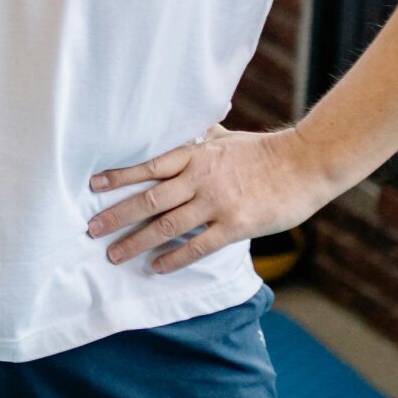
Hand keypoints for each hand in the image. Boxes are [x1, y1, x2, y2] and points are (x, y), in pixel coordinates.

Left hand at [84, 123, 330, 273]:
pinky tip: (156, 267)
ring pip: (167, 225)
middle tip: (91, 229)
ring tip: (114, 254)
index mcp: (197, 155)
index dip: (120, 176)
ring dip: (137, 241)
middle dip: (117, 215)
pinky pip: (197, 245)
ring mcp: (218, 203)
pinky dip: (174, 257)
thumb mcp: (229, 139)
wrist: (306, 164)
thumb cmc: (266, 152)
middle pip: (150, 199)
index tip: (94, 185)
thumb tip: (188, 129)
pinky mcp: (236, 225)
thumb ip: (204, 138)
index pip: (149, 166)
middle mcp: (201, 178)